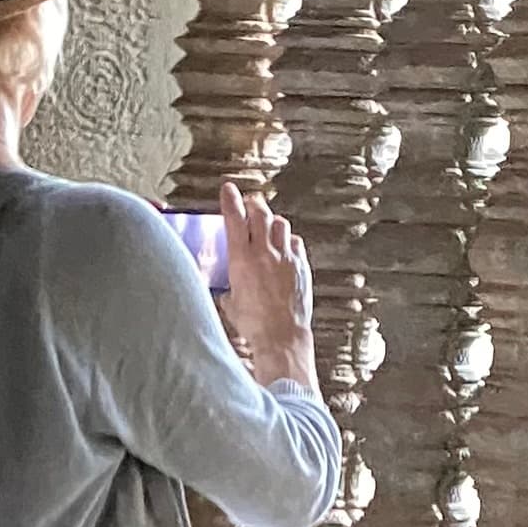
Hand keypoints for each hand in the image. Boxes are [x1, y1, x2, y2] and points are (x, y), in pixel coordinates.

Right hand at [221, 181, 319, 394]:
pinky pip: (296, 243)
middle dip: (254, 204)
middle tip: (249, 202)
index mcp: (241, 259)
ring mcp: (286, 258)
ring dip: (272, 220)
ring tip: (267, 223)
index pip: (235, 219)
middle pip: (260, 214)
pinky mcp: (301, 267)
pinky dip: (289, 240)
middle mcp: (265, 253)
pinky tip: (285, 245)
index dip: (230, 200)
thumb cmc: (254, 324)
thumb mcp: (230, 305)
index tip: (228, 189)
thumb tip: (226, 292)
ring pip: (281, 224)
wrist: (281, 336)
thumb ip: (228, 290)